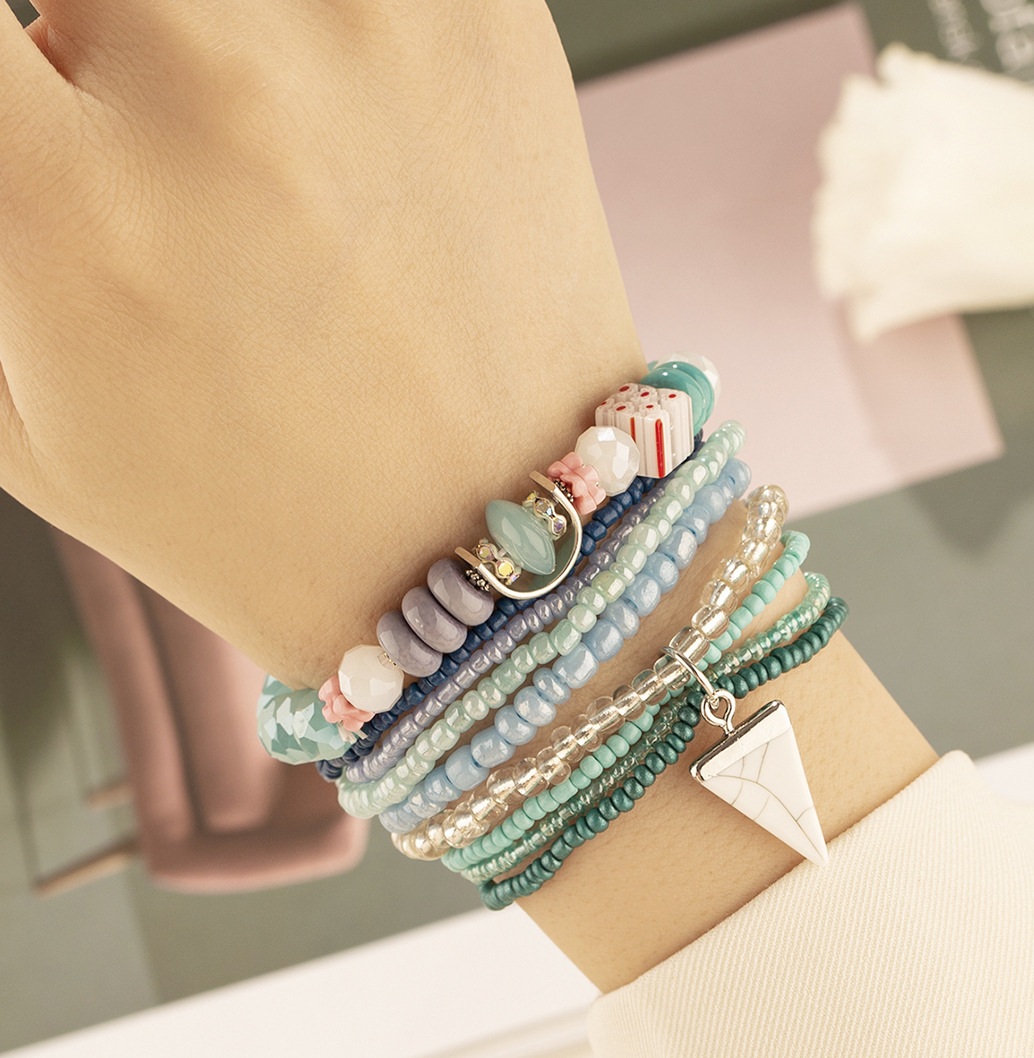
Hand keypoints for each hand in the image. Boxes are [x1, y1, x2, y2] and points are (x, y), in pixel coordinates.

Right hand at [0, 0, 642, 683]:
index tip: (38, 104)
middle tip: (138, 130)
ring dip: (213, 35)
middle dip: (105, 43)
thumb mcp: (22, 425)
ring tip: (263, 150)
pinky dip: (330, 33)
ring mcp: (375, 33)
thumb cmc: (258, 512)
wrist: (488, 533)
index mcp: (77, 207)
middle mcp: (229, 91)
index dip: (8, 72)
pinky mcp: (488, 18)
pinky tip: (352, 131)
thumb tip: (4, 90)